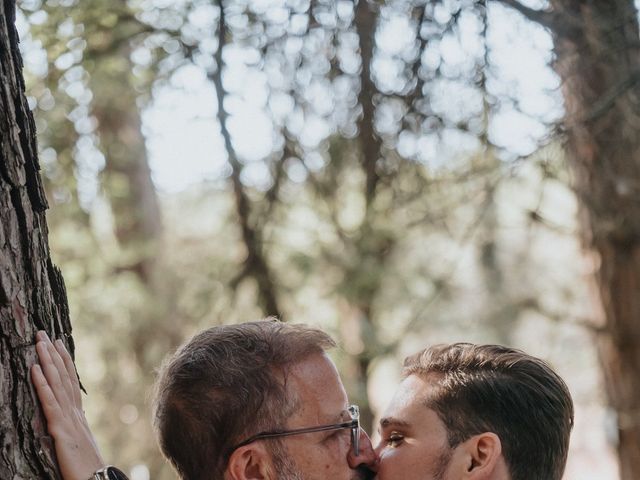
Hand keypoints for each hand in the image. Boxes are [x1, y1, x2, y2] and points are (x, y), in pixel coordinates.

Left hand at [31, 331, 105, 479]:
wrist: (95, 478)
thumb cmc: (86, 465)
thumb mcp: (80, 440)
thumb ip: (74, 425)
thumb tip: (72, 414)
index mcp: (78, 413)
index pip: (70, 380)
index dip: (63, 360)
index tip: (57, 342)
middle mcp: (74, 411)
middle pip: (63, 376)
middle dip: (52, 354)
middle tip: (44, 333)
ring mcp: (68, 418)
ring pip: (56, 384)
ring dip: (47, 362)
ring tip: (39, 343)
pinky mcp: (61, 429)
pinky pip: (49, 402)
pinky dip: (42, 384)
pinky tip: (34, 370)